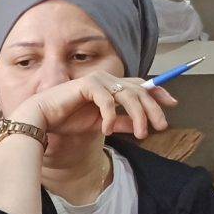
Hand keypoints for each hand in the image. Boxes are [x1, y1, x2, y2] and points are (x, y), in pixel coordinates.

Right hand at [8, 71, 175, 140]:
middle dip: (153, 109)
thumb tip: (141, 126)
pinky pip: (107, 101)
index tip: (172, 103)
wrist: (41, 118)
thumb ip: (120, 123)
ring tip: (141, 134)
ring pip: (128, 96)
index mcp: (111, 87)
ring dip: (138, 115)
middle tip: (161, 125)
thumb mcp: (100, 124)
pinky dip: (110, 117)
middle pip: (139, 91)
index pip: (140, 86)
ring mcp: (98, 80)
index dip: (158, 93)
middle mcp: (107, 80)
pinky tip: (107, 130)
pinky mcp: (88, 85)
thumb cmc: (66, 120)